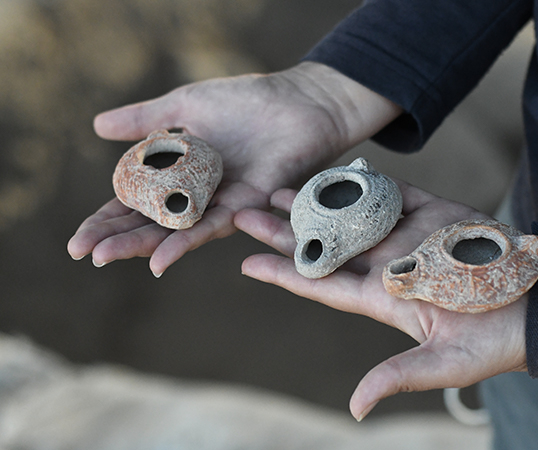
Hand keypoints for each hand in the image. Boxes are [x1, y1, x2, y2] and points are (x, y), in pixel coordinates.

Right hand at [67, 62, 400, 275]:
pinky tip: (159, 259)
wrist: (298, 103)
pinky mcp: (245, 206)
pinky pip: (211, 227)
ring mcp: (220, 203)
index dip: (106, 219)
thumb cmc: (247, 101)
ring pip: (174, 230)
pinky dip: (183, 242)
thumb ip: (146, 120)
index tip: (78, 241)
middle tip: (83, 253)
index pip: (135, 201)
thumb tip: (97, 126)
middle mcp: (197, 194)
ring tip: (105, 257)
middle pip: (150, 222)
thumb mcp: (186, 105)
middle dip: (115, 238)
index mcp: (179, 172)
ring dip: (140, 244)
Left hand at [234, 180, 527, 420]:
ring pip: (351, 215)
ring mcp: (409, 238)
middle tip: (245, 210)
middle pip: (326, 246)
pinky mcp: (435, 214)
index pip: (323, 286)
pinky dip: (367, 182)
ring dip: (316, 201)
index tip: (246, 262)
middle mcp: (388, 266)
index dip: (285, 274)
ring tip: (280, 188)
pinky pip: (393, 194)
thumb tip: (356, 408)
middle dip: (285, 231)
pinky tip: (338, 171)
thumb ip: (399, 377)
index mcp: (384, 300)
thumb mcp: (446, 365)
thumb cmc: (497, 340)